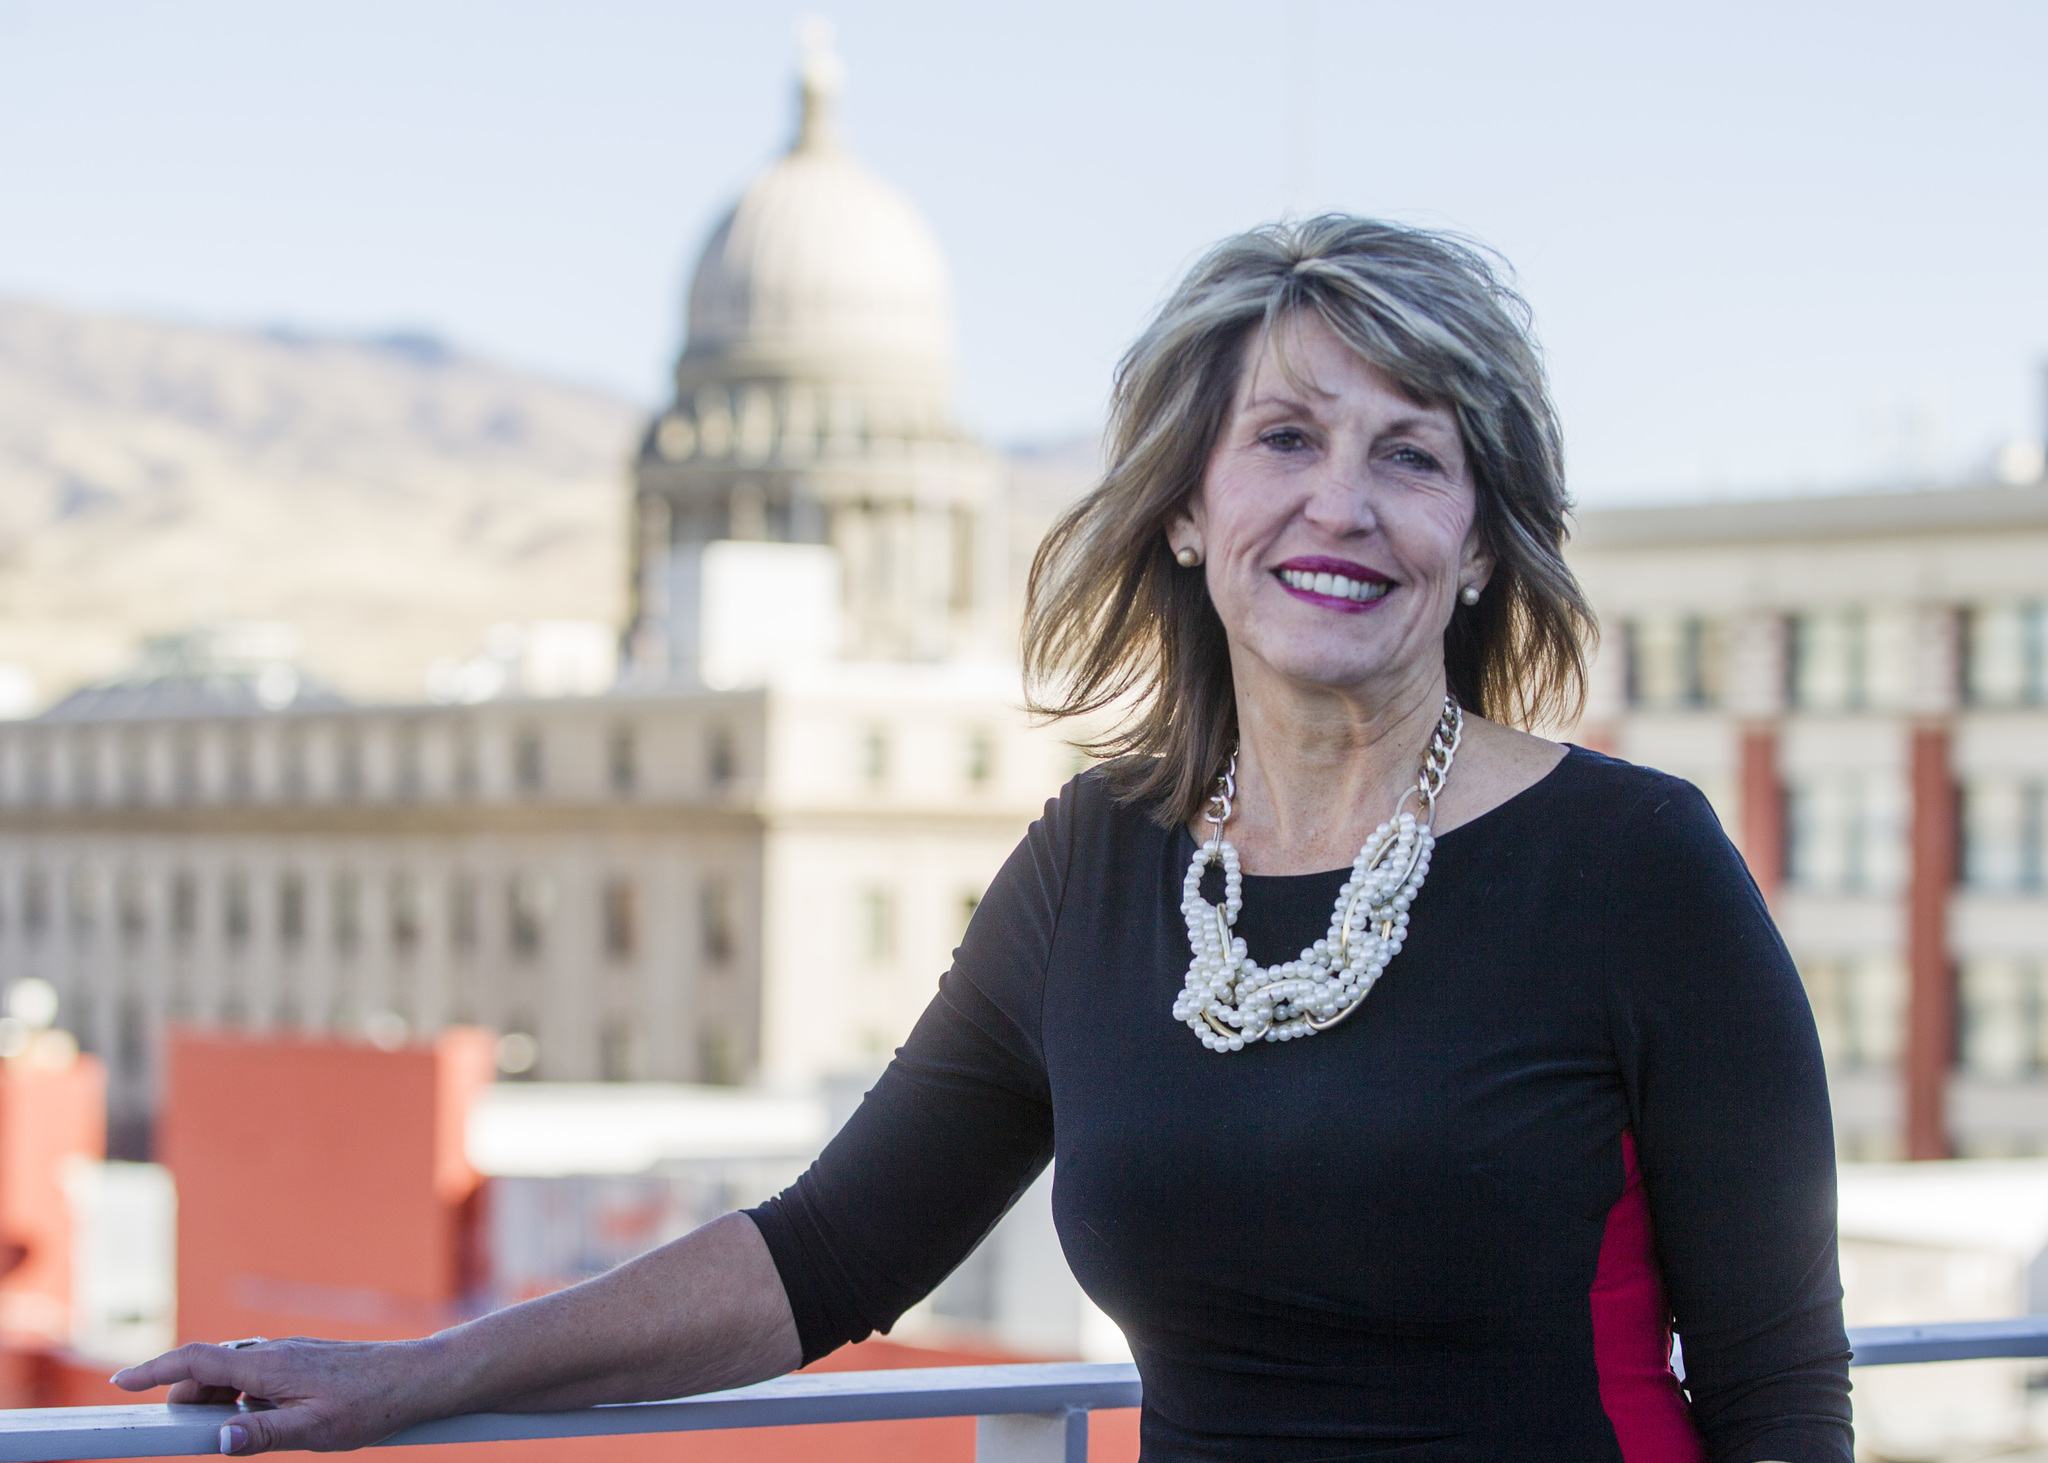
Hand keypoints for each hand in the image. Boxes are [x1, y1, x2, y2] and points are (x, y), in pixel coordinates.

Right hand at [110, 1336, 445, 1454]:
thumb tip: (219, 1439)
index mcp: (269, 1365)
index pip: (197, 1360)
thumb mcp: (314, 1432)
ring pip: (235, 1371)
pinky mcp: (306, 1362)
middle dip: (184, 1396)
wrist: (419, 1378)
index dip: (155, 1369)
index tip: (121, 1381)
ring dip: (215, 1398)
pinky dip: (242, 1395)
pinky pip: (259, 1375)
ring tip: (222, 1430)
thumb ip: (263, 1436)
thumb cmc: (371, 1405)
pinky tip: (260, 1419)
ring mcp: (291, 1355)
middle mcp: (275, 1353)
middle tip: (175, 1430)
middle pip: (210, 1367)